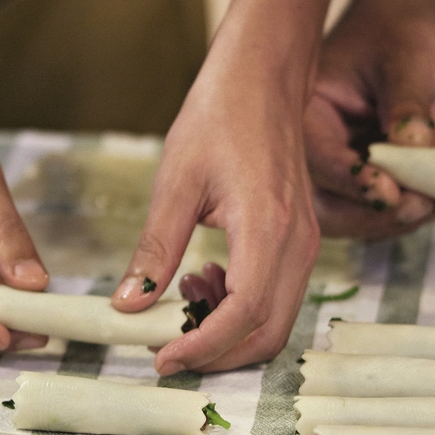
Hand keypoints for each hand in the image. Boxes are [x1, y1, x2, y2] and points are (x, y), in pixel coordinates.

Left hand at [110, 84, 320, 374]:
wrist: (264, 76)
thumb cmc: (219, 116)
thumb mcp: (175, 182)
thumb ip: (155, 249)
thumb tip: (128, 306)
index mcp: (268, 228)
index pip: (244, 315)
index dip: (203, 347)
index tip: (161, 358)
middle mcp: (298, 244)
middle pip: (269, 334)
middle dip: (218, 355)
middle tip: (166, 348)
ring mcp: (306, 244)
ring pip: (276, 322)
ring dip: (228, 332)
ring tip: (182, 301)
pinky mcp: (301, 240)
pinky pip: (278, 296)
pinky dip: (241, 309)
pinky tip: (204, 280)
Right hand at [305, 14, 434, 237]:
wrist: (413, 40)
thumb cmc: (400, 36)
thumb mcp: (406, 59)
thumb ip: (408, 105)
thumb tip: (412, 148)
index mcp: (306, 115)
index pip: (317, 158)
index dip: (350, 181)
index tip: (388, 191)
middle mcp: (316, 153)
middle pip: (325, 207)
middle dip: (371, 216)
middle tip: (416, 205)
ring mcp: (342, 175)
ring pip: (353, 223)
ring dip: (396, 221)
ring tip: (434, 199)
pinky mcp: (371, 187)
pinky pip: (385, 219)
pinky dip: (415, 216)